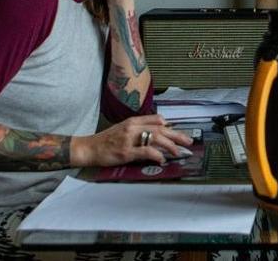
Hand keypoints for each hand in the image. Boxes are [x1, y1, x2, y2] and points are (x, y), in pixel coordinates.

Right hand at [71, 114, 192, 166]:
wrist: (89, 148)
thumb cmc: (106, 141)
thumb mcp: (124, 129)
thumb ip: (139, 130)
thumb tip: (157, 135)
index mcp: (133, 121)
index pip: (157, 119)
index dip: (171, 126)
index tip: (179, 133)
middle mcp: (133, 127)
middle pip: (161, 128)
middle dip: (177, 135)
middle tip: (188, 142)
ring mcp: (129, 139)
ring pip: (156, 138)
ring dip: (170, 145)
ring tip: (178, 151)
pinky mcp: (126, 151)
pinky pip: (146, 151)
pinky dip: (157, 155)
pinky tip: (162, 159)